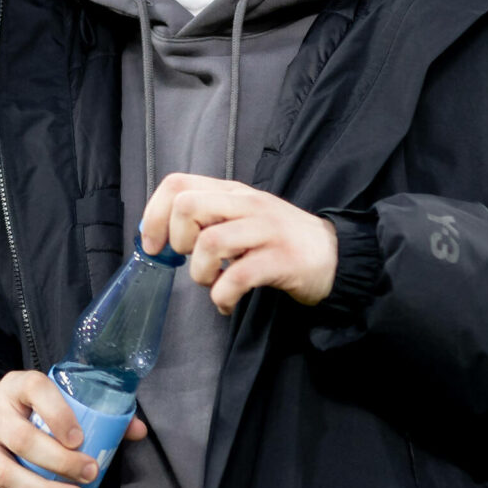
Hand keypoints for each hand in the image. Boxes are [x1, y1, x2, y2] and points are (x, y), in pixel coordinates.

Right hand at [0, 370, 146, 487]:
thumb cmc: (32, 409)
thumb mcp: (59, 400)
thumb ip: (99, 413)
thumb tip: (137, 431)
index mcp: (16, 386)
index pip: (36, 390)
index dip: (59, 415)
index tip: (82, 440)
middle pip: (20, 439)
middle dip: (59, 462)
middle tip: (89, 476)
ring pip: (3, 472)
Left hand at [141, 174, 339, 313]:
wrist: (334, 256)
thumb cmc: (277, 240)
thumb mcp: (240, 218)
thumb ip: (206, 220)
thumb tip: (159, 236)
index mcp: (232, 192)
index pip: (178, 184)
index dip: (154, 214)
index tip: (152, 244)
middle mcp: (247, 204)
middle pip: (188, 206)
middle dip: (177, 240)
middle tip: (190, 260)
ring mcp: (267, 230)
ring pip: (210, 242)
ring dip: (200, 273)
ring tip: (212, 283)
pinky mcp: (282, 260)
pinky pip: (238, 277)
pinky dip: (223, 296)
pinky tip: (227, 303)